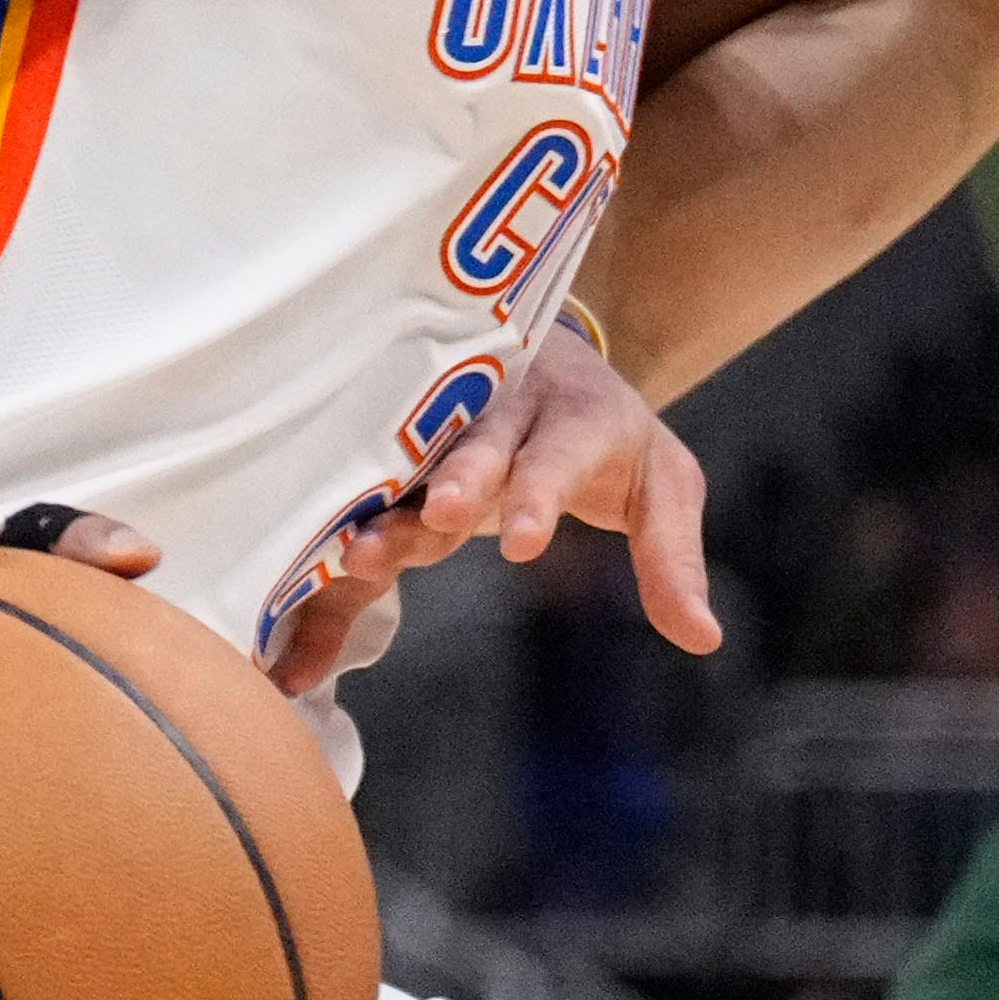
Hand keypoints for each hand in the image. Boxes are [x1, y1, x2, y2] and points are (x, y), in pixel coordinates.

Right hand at [260, 327, 720, 697]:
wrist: (546, 360)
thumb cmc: (605, 439)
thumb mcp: (658, 488)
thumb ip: (671, 559)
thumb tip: (705, 639)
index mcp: (573, 416)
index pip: (560, 452)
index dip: (541, 492)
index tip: (522, 541)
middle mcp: (502, 407)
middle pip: (478, 442)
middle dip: (460, 479)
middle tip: (441, 516)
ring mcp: (439, 416)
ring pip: (409, 452)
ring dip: (381, 501)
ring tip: (353, 551)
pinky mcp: (392, 435)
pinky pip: (361, 475)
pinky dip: (331, 523)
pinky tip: (294, 573)